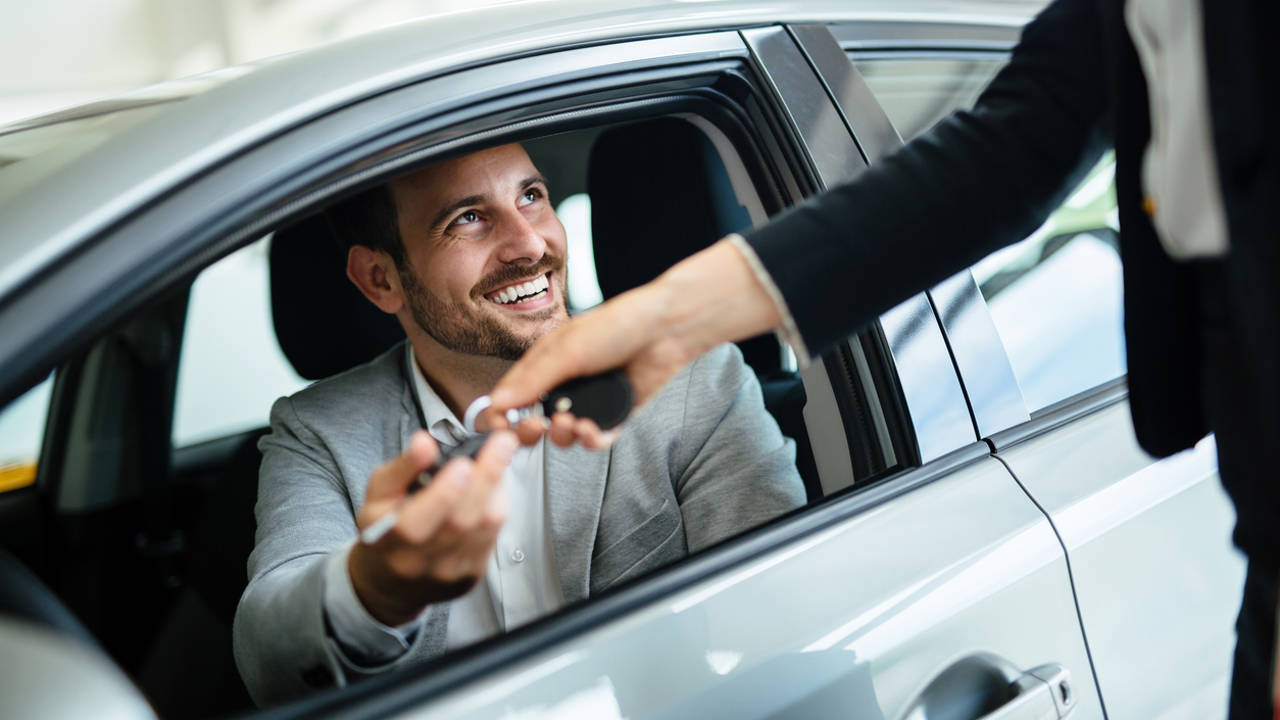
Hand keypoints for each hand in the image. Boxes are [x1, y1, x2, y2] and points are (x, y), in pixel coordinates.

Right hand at [348, 430, 517, 625]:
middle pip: (460, 521)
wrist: (393, 579)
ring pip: (485, 526)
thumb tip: (424, 443)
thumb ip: (402, 467)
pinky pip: (495, 534)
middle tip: (502, 443)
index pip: (415, 523)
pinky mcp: (472, 574)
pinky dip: (499, 504)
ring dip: (497, 487)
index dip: (443, 493)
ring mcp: (448, 572)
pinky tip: (494, 486)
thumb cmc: (386, 527)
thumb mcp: (379, 493)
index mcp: (386, 538)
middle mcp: (417, 561)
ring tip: (497, 458)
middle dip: (486, 477)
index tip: (463, 463)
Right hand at [489, 238, 781, 447]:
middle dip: (531, 432)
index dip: (502, 416)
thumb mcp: (567, 350)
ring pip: (564, 436)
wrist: (665, 330)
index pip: (511, 397)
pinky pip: (596, 439)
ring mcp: (589, 401)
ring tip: (574, 423)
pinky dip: (592, 440)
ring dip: (565, 436)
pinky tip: (593, 430)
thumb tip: (498, 404)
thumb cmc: (616, 326)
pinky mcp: (614, 414)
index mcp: (544, 365)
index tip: (502, 427)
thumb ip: (533, 379)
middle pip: (534, 422)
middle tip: (538, 427)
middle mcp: (563, 385)